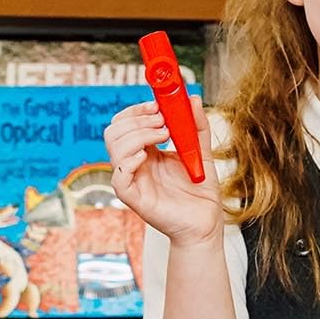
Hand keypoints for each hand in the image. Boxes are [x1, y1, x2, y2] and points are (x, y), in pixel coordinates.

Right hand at [105, 98, 223, 246]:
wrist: (205, 219)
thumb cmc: (200, 190)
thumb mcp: (202, 150)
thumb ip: (197, 125)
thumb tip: (191, 99)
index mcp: (146, 152)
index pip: (124, 124)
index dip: (136, 111)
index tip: (157, 106)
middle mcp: (135, 164)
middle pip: (114, 133)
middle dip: (136, 120)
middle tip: (162, 123)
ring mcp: (133, 180)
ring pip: (114, 149)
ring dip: (138, 135)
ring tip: (163, 136)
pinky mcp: (134, 198)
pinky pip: (118, 178)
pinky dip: (129, 161)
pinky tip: (147, 157)